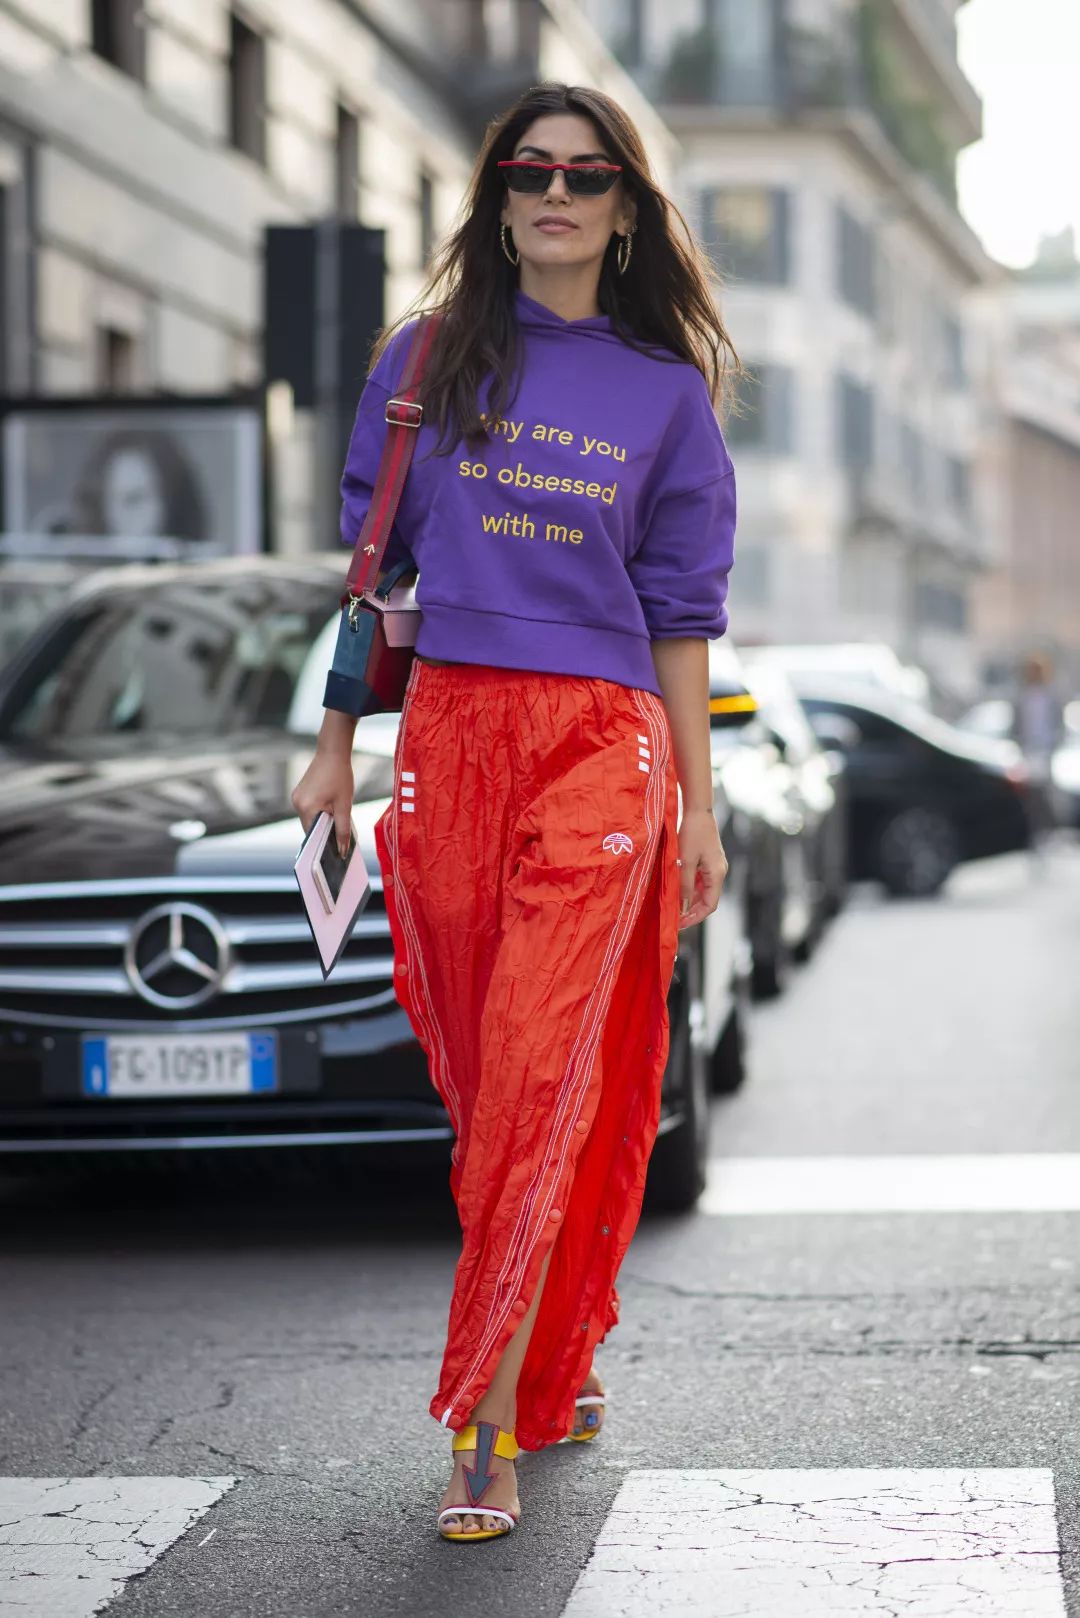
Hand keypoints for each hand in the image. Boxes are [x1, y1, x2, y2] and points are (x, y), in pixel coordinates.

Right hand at [291, 745, 355, 857]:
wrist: (332, 752)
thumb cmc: (340, 776)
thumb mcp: (345, 805)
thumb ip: (343, 829)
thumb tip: (343, 850)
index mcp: (306, 808)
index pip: (313, 835)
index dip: (324, 844)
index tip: (335, 852)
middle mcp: (297, 804)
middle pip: (311, 827)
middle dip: (325, 832)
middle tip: (341, 836)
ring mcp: (296, 798)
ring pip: (310, 818)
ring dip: (323, 821)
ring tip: (338, 816)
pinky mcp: (299, 793)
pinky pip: (309, 809)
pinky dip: (319, 812)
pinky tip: (331, 806)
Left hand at [677, 807, 727, 929]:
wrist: (698, 811)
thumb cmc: (692, 833)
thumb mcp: (685, 861)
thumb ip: (685, 885)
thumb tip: (683, 907)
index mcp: (717, 874)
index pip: (710, 905)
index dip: (695, 917)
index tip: (680, 924)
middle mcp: (719, 872)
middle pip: (708, 900)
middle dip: (692, 911)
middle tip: (675, 919)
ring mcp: (715, 866)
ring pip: (703, 891)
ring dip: (690, 900)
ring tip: (674, 907)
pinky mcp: (709, 861)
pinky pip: (700, 880)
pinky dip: (690, 888)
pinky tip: (678, 891)